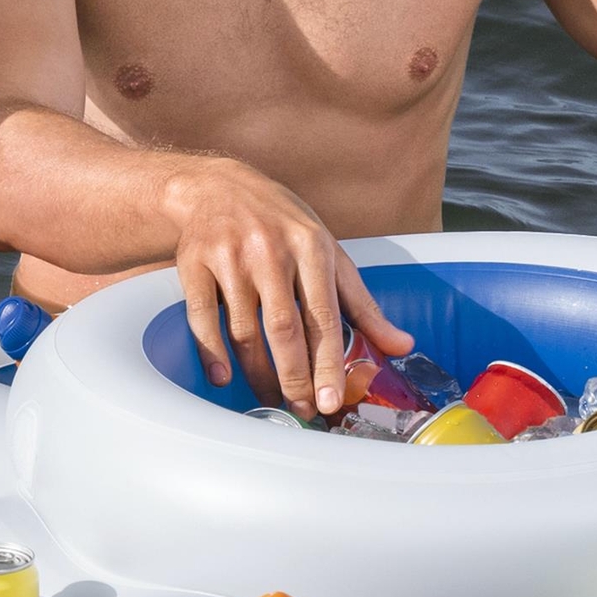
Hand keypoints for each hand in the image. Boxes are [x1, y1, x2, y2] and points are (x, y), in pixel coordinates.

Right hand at [162, 160, 412, 415]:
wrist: (219, 186)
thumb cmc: (283, 225)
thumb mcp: (329, 252)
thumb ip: (362, 304)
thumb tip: (402, 345)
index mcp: (311, 248)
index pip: (324, 316)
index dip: (328, 363)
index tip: (332, 401)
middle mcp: (270, 251)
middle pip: (283, 328)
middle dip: (294, 377)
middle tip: (302, 410)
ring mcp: (229, 257)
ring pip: (243, 330)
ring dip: (257, 374)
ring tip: (271, 401)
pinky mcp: (194, 263)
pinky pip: (202, 317)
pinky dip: (211, 352)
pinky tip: (223, 377)